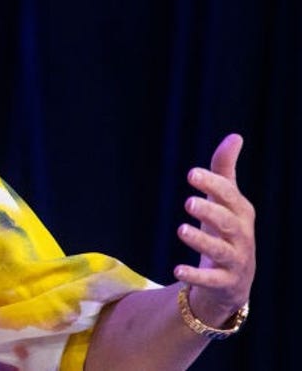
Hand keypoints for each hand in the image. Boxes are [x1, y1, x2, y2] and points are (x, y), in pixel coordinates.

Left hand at [173, 134, 255, 322]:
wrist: (232, 281)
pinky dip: (196, 275)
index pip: (230, 196)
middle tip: (188, 201)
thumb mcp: (225, 202)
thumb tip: (235, 136)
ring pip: (221, 250)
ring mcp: (236, 261)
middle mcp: (242, 236)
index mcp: (241, 214)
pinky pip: (212, 279)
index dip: (213, 184)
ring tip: (181, 229)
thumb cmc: (225, 232)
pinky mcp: (225, 283)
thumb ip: (225, 170)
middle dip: (210, 211)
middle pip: (228, 223)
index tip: (191, 173)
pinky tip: (177, 269)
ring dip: (202, 240)